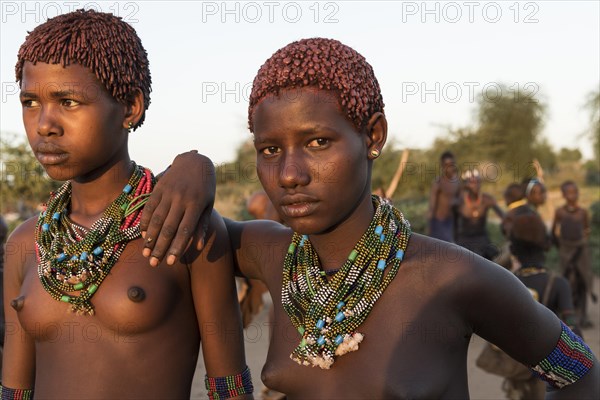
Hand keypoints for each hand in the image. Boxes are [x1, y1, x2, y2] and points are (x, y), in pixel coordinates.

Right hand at [140, 150, 215, 265]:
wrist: (195, 161)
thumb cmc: (206, 187)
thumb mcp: (209, 205)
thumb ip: (203, 225)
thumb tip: (199, 247)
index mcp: (196, 204)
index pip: (185, 231)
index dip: (177, 248)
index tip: (170, 262)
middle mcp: (181, 199)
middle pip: (168, 228)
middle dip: (160, 247)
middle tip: (153, 264)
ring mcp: (169, 193)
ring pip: (157, 219)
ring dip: (149, 238)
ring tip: (146, 254)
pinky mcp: (159, 188)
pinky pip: (149, 208)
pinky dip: (145, 222)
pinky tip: (142, 235)